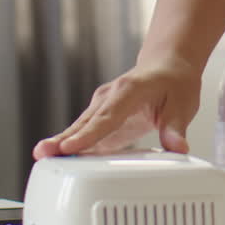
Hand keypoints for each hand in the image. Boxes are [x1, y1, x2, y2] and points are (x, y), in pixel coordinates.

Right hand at [31, 55, 202, 159]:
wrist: (167, 65)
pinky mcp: (101, 116)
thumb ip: (176, 128)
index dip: (88, 135)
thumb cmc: (174, 82)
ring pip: (80, 126)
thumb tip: (178, 148)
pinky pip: (85, 131)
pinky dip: (71, 144)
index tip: (70, 148)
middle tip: (43, 153)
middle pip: (86, 122)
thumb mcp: (183, 105)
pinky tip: (57, 160)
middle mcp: (110, 96)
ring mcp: (102, 105)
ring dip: (62, 142)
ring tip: (42, 157)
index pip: (107, 117)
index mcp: (129, 91)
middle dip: (64, 139)